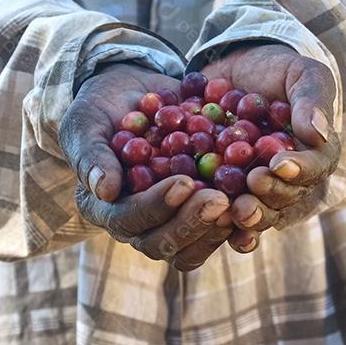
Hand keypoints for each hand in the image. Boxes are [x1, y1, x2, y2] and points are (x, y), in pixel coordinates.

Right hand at [59, 63, 233, 270]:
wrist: (132, 96)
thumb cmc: (100, 110)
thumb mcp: (86, 123)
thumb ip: (91, 155)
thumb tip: (104, 190)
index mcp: (106, 209)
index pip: (129, 220)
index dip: (156, 206)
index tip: (182, 182)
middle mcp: (139, 225)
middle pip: (163, 243)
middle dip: (192, 223)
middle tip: (219, 200)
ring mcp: (171, 222)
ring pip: (193, 248)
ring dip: (217, 230)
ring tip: (241, 204)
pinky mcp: (199, 212)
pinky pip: (219, 231)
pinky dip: (239, 223)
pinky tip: (258, 205)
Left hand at [199, 44, 340, 251]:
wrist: (235, 73)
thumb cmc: (277, 70)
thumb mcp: (300, 72)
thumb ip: (311, 99)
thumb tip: (318, 132)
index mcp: (316, 152)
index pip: (316, 166)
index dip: (299, 169)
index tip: (279, 163)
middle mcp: (292, 178)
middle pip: (288, 196)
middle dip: (272, 193)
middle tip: (254, 183)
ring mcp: (261, 188)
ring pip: (262, 211)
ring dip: (251, 216)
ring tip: (235, 211)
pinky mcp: (232, 192)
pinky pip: (231, 215)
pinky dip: (226, 227)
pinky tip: (217, 226)